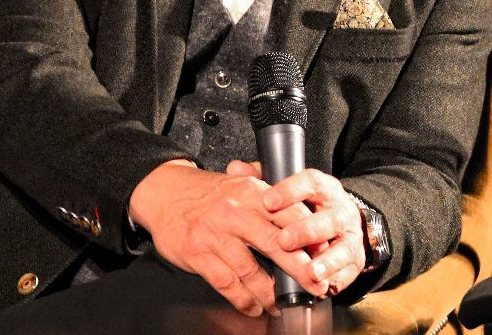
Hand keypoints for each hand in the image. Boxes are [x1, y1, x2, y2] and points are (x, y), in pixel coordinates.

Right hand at [128, 159, 329, 316]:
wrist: (166, 194)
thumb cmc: (210, 194)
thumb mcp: (243, 184)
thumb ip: (272, 198)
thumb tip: (308, 219)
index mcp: (253, 191)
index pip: (290, 215)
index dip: (310, 237)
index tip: (325, 255)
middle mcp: (235, 211)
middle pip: (276, 244)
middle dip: (301, 269)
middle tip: (317, 284)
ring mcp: (215, 234)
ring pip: (250, 270)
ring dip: (270, 292)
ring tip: (283, 303)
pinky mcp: (197, 254)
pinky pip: (226, 283)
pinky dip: (243, 299)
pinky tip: (254, 307)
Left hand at [242, 164, 367, 295]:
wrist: (344, 224)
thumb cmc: (309, 207)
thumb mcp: (290, 190)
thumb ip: (262, 178)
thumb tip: (235, 168)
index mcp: (323, 189)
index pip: (310, 183)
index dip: (290, 191)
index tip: (268, 201)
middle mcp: (340, 210)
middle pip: (328, 219)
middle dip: (306, 231)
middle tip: (283, 241)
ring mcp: (350, 236)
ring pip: (342, 247)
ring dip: (326, 261)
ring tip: (311, 271)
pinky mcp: (354, 260)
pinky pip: (347, 271)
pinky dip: (335, 280)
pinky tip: (323, 287)